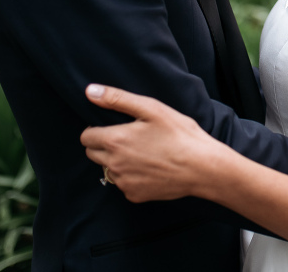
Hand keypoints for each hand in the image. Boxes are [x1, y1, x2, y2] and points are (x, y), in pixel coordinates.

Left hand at [80, 83, 222, 202]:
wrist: (202, 168)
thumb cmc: (180, 134)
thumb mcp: (151, 109)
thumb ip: (117, 99)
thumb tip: (90, 91)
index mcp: (115, 141)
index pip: (86, 137)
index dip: (96, 129)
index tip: (113, 127)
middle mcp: (114, 164)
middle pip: (92, 154)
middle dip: (104, 145)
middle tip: (129, 138)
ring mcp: (124, 182)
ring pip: (108, 169)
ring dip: (117, 161)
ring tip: (143, 153)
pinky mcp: (134, 195)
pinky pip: (123, 184)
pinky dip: (131, 176)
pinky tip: (150, 168)